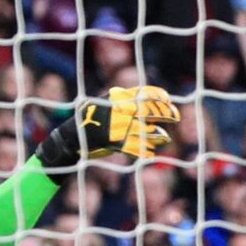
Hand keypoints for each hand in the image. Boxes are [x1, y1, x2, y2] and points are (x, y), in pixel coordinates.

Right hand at [40, 86, 179, 167]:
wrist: (70, 138)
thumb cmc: (92, 120)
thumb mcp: (107, 104)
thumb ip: (126, 100)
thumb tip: (151, 98)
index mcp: (117, 98)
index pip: (144, 93)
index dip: (160, 96)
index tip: (168, 100)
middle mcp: (119, 111)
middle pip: (150, 110)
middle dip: (166, 113)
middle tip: (176, 117)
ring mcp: (116, 127)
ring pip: (146, 130)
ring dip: (159, 135)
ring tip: (165, 138)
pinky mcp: (114, 142)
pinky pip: (136, 148)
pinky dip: (145, 151)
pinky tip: (150, 153)